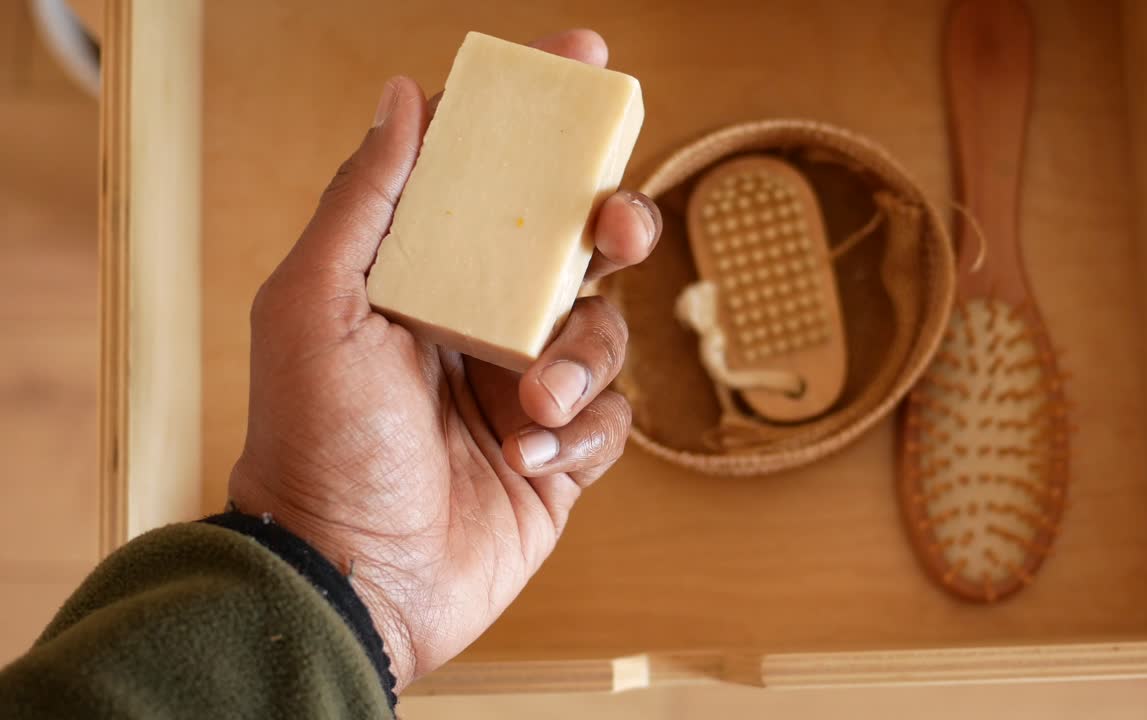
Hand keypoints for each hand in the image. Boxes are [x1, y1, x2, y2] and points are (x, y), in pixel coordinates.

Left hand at [226, 29, 660, 691]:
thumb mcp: (313, 306)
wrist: (350, 579)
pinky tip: (528, 456)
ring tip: (529, 406)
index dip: (539, 119)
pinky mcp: (561, 455)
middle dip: (612, 225)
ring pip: (605, 333)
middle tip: (614, 229)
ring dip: (579, 363)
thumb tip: (402, 96)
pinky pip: (613, 421)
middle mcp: (481, 323)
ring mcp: (524, 390)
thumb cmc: (315, 443)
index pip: (491, 178)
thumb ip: (364, 199)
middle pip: (577, 245)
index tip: (582, 62)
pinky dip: (580, 433)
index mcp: (425, 278)